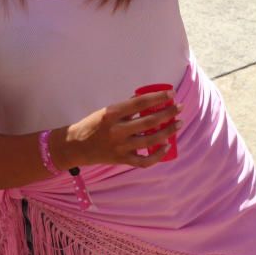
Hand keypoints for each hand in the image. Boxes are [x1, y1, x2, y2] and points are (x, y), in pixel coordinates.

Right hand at [57, 91, 181, 169]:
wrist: (76, 146)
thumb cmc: (92, 125)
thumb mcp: (105, 112)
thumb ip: (125, 108)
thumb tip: (146, 100)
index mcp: (111, 114)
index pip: (139, 103)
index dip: (157, 98)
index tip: (171, 94)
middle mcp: (116, 130)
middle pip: (149, 121)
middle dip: (168, 114)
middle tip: (179, 108)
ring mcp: (120, 147)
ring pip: (151, 140)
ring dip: (168, 131)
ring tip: (178, 124)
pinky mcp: (122, 159)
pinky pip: (145, 160)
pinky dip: (158, 155)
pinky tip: (167, 146)